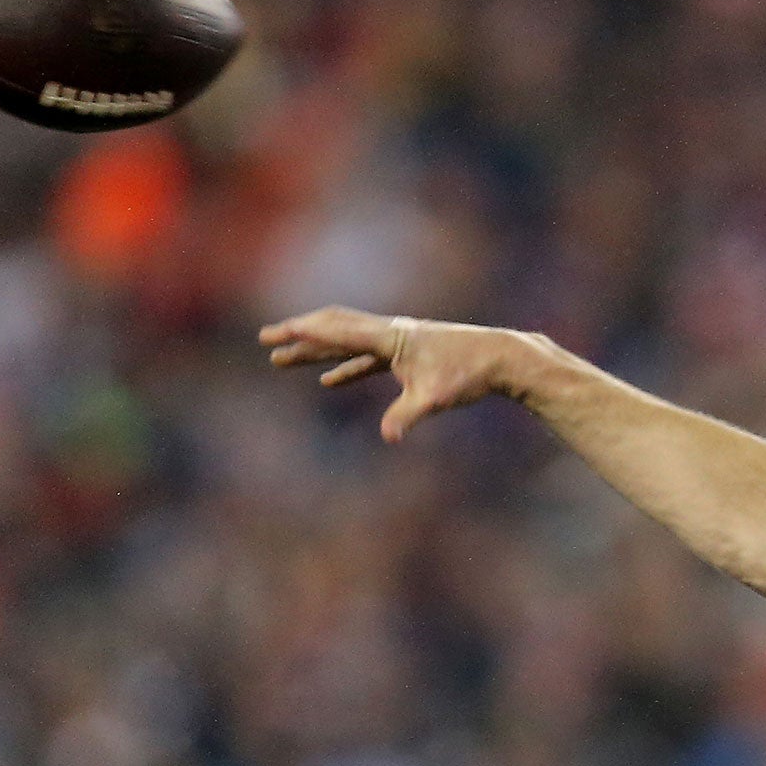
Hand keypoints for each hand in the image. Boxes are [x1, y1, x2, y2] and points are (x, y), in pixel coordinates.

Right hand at [260, 305, 560, 441]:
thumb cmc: (468, 374)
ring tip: (283, 361)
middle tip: (265, 340)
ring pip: (346, 343)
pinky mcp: (406, 355)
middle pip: (333, 328)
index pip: (336, 330)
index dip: (302, 332)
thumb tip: (389, 437)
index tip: (273, 335)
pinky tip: (329, 382)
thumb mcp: (434, 398)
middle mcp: (388, 332)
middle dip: (298, 335)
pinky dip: (345, 368)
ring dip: (315, 352)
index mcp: (388, 336)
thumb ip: (406, 416)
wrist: (500, 358)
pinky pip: (366, 360)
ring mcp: (396, 342)